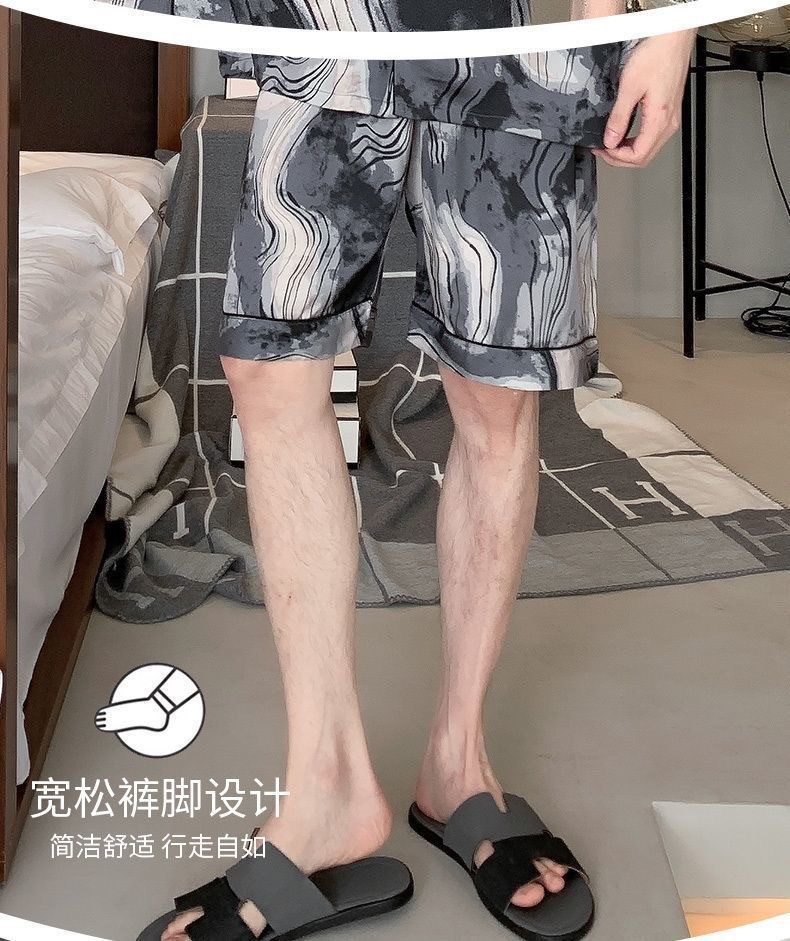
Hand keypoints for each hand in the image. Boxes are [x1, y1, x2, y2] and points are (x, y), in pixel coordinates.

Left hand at [593, 31, 695, 167]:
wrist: (673, 37)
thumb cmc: (657, 54)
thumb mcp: (630, 87)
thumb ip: (619, 117)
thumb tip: (610, 140)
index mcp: (659, 119)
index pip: (638, 156)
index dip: (616, 158)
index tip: (602, 149)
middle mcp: (669, 122)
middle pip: (644, 157)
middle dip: (620, 158)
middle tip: (603, 150)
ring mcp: (671, 117)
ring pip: (648, 148)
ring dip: (627, 150)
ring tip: (610, 143)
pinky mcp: (669, 110)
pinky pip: (652, 135)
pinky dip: (635, 140)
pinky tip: (623, 133)